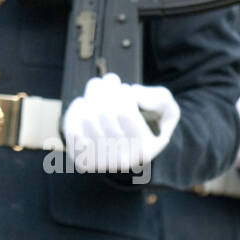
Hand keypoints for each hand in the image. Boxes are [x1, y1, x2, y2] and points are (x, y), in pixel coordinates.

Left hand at [62, 73, 179, 172]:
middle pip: (104, 112)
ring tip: (98, 87)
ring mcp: (100, 160)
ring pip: (87, 118)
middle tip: (110, 79)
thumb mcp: (167, 110)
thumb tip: (135, 94)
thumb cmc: (151, 124)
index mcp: (144, 150)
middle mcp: (121, 159)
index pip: (125, 113)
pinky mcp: (82, 158)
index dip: (122, 94)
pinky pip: (72, 128)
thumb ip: (160, 99)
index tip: (126, 87)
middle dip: (106, 88)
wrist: (131, 148)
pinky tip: (84, 103)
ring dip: (92, 95)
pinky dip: (76, 110)